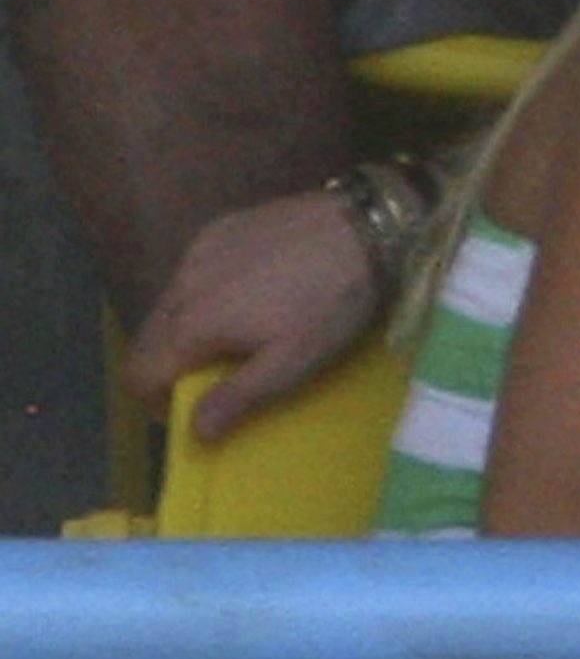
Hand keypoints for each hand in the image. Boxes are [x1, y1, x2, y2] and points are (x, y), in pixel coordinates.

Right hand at [125, 192, 381, 442]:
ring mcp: (198, 250)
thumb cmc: (330, 303)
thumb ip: (237, 397)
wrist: (362, 227)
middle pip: (148, 339)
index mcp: (191, 324)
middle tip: (213, 381)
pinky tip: (248, 295)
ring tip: (234, 340)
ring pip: (170, 303)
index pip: (138, 373)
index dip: (155, 402)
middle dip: (169, 367)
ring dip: (187, 330)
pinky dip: (205, 294)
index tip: (190, 413)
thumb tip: (194, 432)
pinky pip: (194, 272)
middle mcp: (180, 283)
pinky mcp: (220, 228)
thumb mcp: (291, 362)